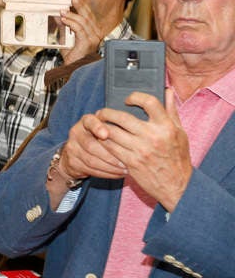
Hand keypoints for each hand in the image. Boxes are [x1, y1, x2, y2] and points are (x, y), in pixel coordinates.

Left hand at [59, 0, 104, 63]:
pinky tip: (64, 20)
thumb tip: (58, 17)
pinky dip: (71, 22)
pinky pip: (79, 29)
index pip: (89, 16)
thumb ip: (64, 27)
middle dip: (80, 5)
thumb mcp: (66, 38)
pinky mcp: (87, 42)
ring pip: (84, 21)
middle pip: (89, 16)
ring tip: (63, 11)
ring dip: (72, 15)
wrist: (73, 69)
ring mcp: (93, 38)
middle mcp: (95, 34)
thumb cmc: (72, 57)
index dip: (83, 6)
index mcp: (92, 32)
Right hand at [60, 113, 127, 181]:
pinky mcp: (72, 162)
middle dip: (109, 156)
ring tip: (124, 170)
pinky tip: (117, 174)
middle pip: (91, 145)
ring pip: (91, 160)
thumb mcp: (104, 128)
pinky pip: (90, 170)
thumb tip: (134, 131)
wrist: (77, 152)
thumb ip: (114, 128)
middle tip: (125, 163)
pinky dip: (105, 173)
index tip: (106, 135)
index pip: (90, 122)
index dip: (97, 128)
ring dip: (109, 167)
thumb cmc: (98, 138)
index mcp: (85, 121)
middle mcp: (76, 133)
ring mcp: (72, 148)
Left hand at [94, 89, 191, 210]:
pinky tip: (101, 138)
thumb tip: (167, 91)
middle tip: (102, 112)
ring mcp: (140, 150)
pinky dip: (103, 141)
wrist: (176, 186)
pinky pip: (111, 147)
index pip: (149, 102)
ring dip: (101, 127)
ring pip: (112, 132)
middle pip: (122, 117)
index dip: (135, 96)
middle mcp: (153, 136)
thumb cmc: (178, 157)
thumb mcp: (180, 133)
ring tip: (98, 124)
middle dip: (107, 112)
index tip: (128, 99)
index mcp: (166, 126)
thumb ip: (171, 111)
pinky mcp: (131, 162)